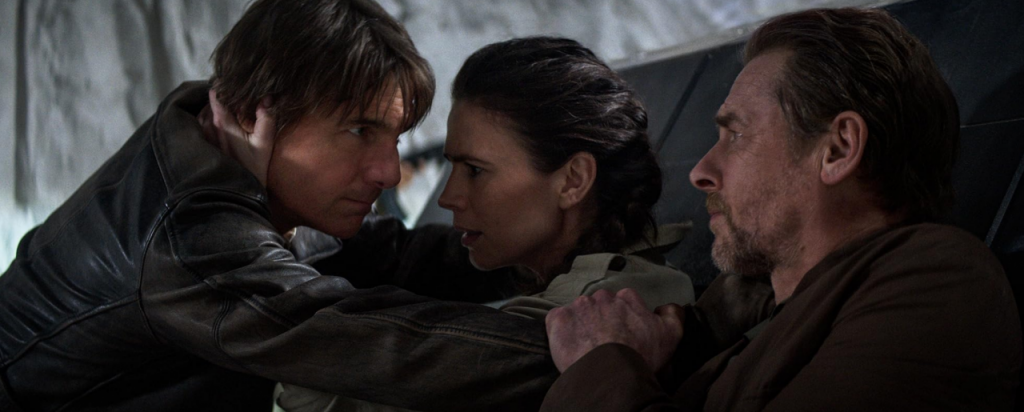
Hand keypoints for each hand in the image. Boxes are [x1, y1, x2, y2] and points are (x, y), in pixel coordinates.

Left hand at [198, 89, 276, 185]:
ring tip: (230, 113)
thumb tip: (268, 98)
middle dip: (223, 98)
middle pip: (209, 101)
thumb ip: (267, 118)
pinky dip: (207, 121)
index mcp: (221, 122)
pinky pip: (198, 124)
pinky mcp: (197, 145)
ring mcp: (199, 136)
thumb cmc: (252, 170)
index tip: (236, 85)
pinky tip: (220, 128)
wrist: (235, 196)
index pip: (215, 92)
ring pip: (203, 112)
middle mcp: (205, 126)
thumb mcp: (265, 144)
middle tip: (237, 100)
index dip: (225, 86)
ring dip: (214, 110)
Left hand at [545, 288, 683, 372]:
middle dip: (600, 319)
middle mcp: (602, 296)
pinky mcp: (558, 319)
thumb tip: (666, 306)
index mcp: (627, 297)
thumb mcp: (671, 335)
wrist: (610, 373)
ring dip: (581, 325)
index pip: (624, 302)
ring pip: (578, 312)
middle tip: (604, 342)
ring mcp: (578, 306)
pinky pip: (557, 320)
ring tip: (586, 347)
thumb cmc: (641, 355)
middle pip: (600, 305)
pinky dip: (561, 330)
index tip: (623, 335)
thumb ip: (673, 314)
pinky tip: (569, 344)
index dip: (623, 319)